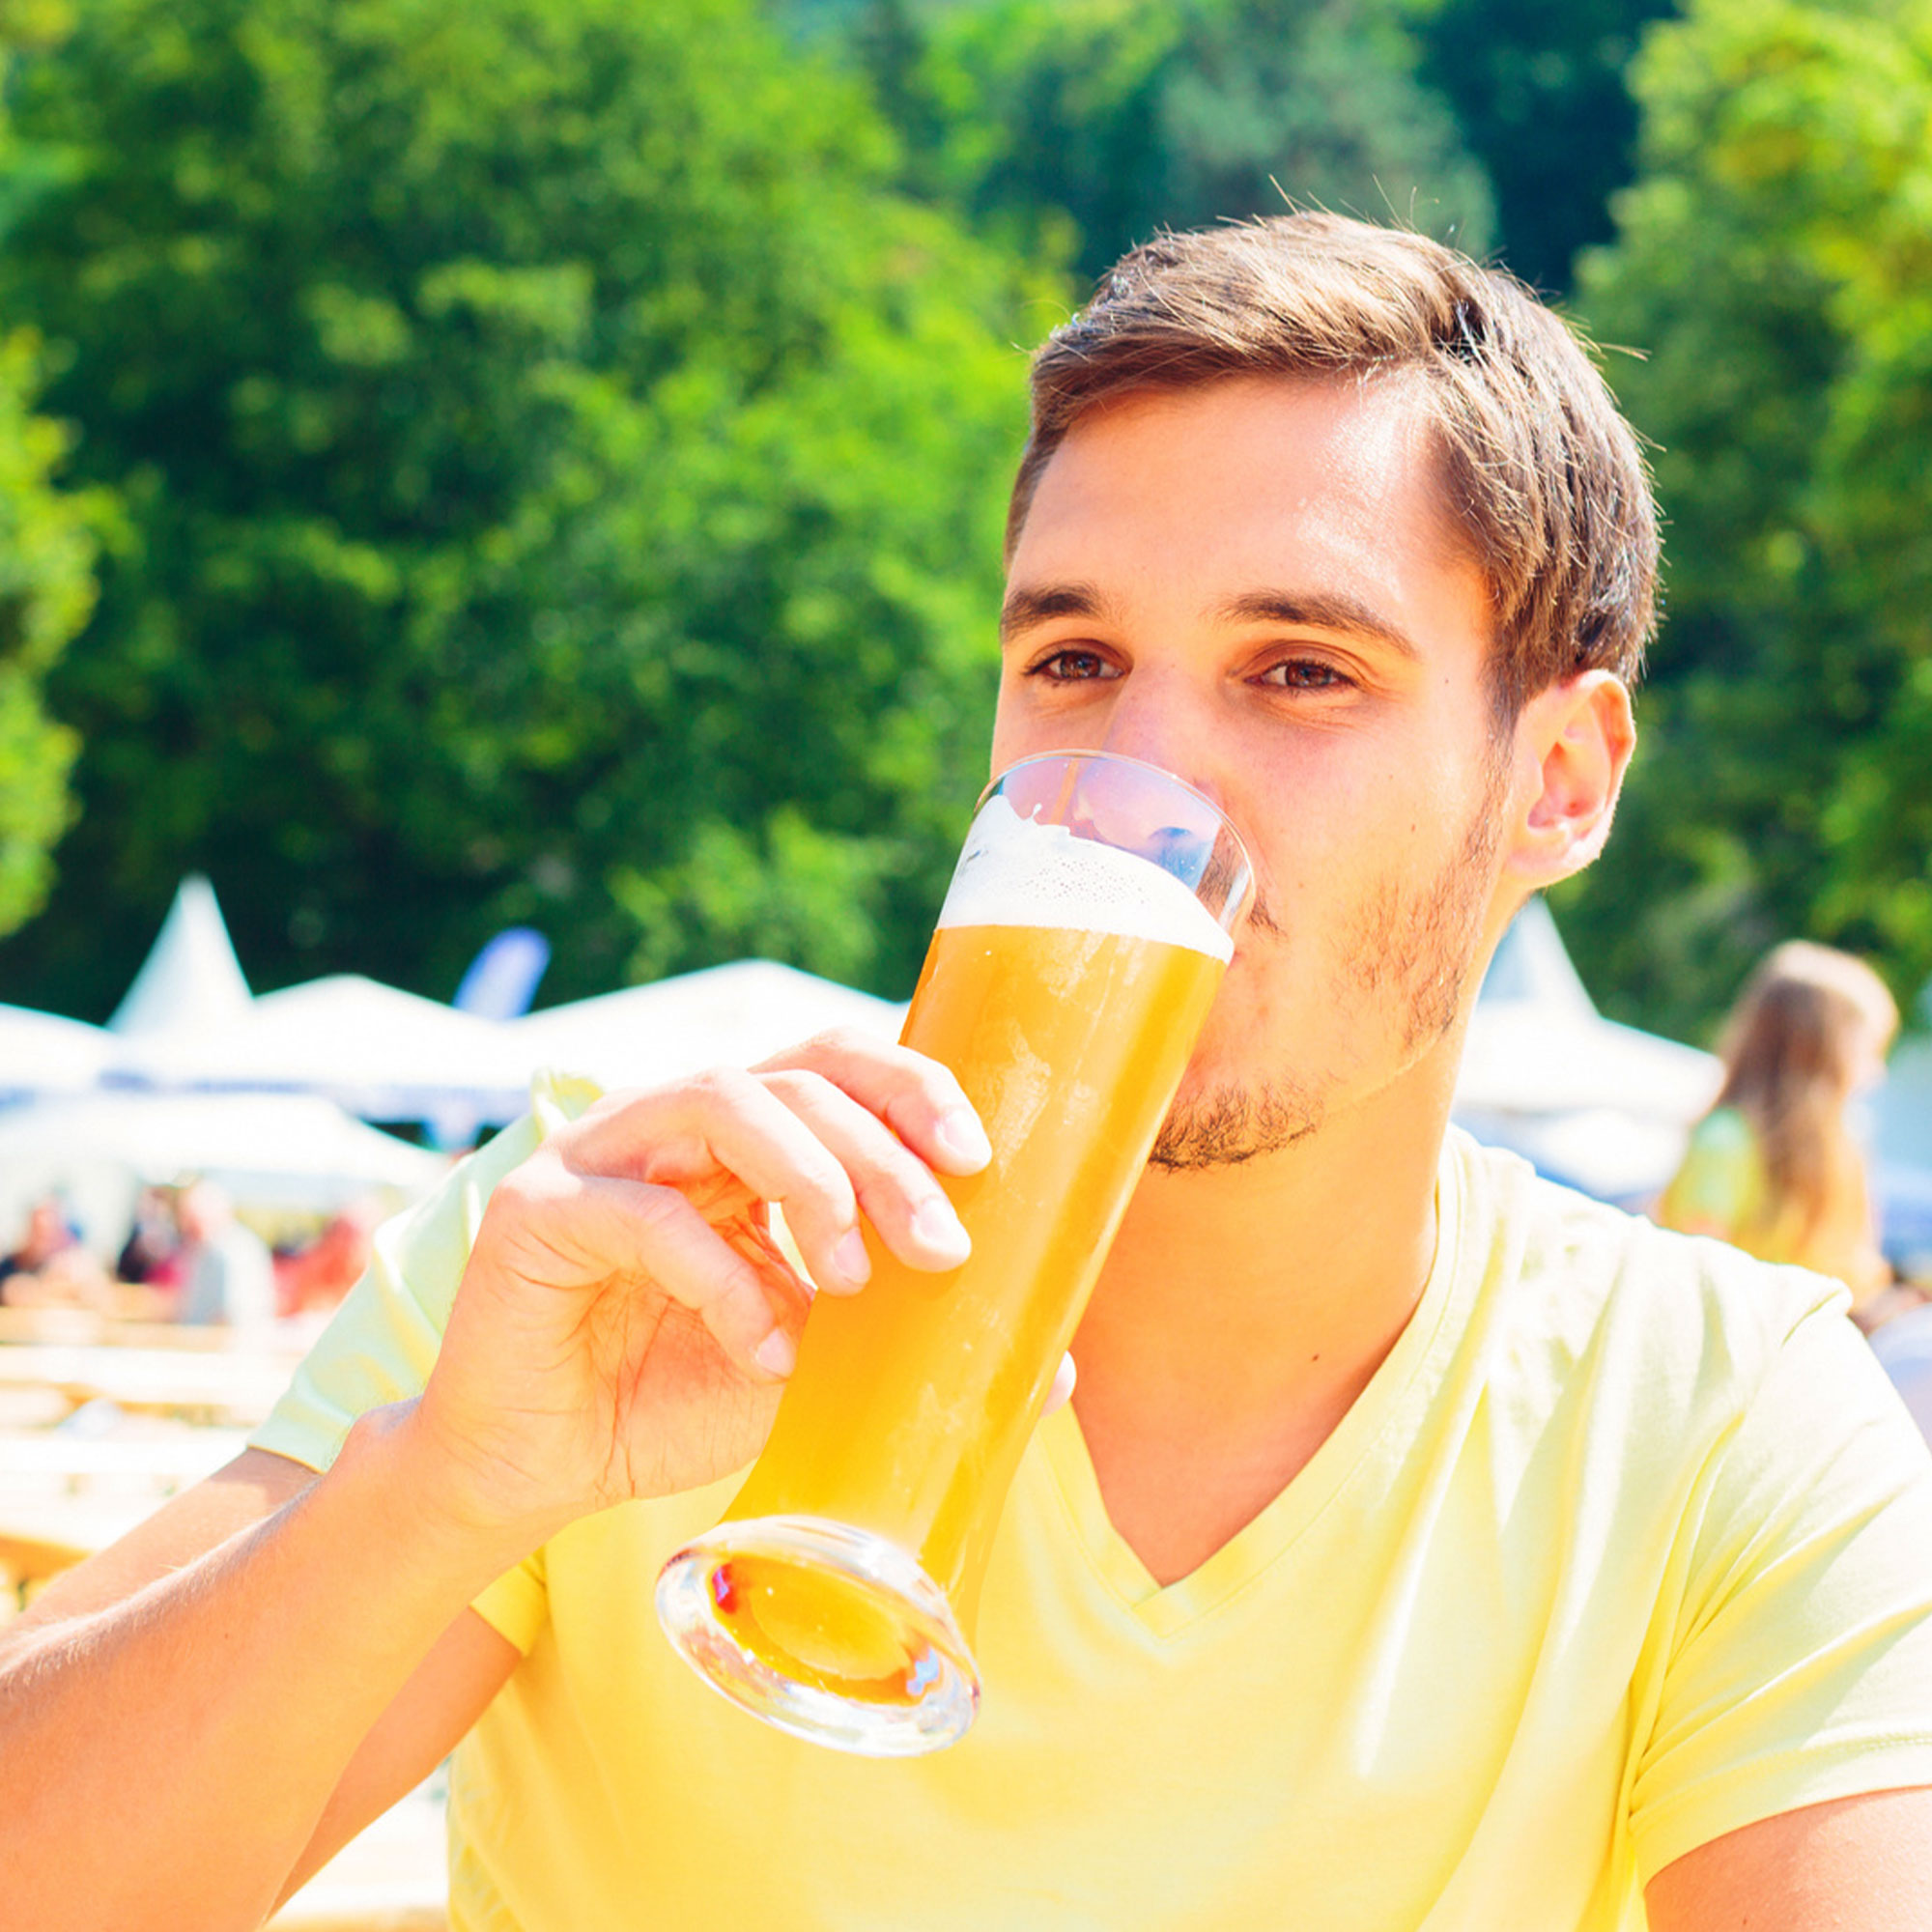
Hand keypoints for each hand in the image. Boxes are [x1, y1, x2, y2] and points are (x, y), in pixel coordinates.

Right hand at [406, 1030, 993, 1542]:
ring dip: (808, 1178)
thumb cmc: (671, 1402)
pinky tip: (760, 1352)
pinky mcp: (537, 1212)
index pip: (833, 1068)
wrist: (537, 1474)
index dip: (909, 1087)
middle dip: (883, 1152)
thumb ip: (901, 1345)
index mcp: (740, 1144)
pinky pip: (643, 1214)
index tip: (978, 1159)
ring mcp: (598, 1156)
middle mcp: (672, 1128)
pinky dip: (719, 1278)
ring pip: (719, 1099)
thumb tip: (1055, 1365)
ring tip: (851, 1277)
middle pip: (794, 1079)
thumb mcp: (811, 1371)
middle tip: (942, 1245)